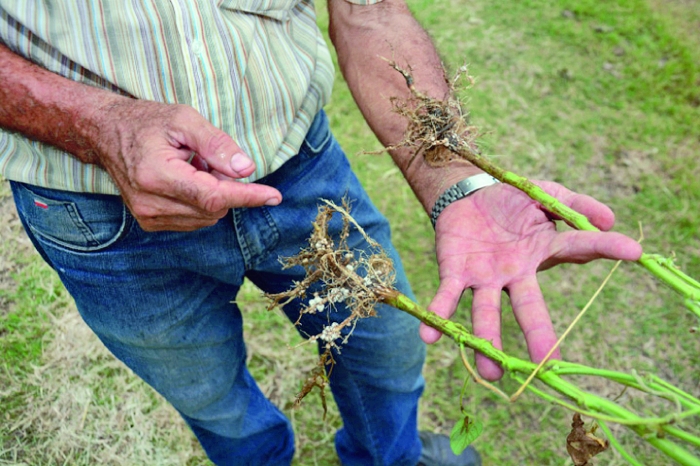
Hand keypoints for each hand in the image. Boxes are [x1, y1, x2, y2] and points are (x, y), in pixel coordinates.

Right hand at [92, 98, 281, 230]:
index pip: (213, 196)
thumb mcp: (184, 119)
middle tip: (211, 159)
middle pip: (213, 208)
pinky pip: (193, 220)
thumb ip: (217, 145)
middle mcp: (150, 202)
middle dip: (226, 187)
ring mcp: (148, 216)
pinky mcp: (149, 222)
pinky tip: (186, 180)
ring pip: (206, 217)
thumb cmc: (146, 121)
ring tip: (192, 167)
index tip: (274, 196)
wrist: (105, 132)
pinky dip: (201, 203)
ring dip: (212, 195)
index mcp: (157, 175)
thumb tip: (247, 170)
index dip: (247, 196)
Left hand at [422, 181, 642, 379]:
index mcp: (542, 252)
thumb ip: (574, 205)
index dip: (606, 247)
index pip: (579, 249)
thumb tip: (611, 220)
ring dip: (487, 340)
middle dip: (539, 335)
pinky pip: (446, 297)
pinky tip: (429, 336)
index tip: (635, 251)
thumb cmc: (511, 201)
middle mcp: (515, 274)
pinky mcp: (455, 272)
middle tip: (550, 366)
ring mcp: (484, 277)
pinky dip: (438, 314)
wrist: (466, 196)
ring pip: (486, 312)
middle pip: (529, 307)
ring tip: (490, 370)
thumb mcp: (546, 194)